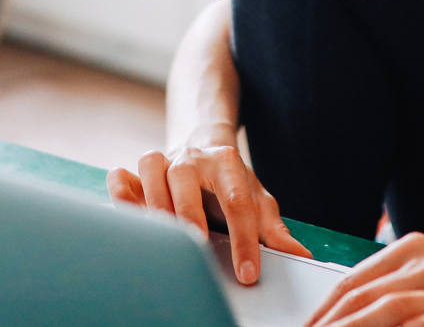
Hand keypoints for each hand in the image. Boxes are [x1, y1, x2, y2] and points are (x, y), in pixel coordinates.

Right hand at [105, 130, 311, 284]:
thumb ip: (275, 231)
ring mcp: (163, 162)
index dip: (244, 241)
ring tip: (165, 237)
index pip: (237, 202)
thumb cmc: (233, 184)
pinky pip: (122, 176)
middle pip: (186, 178)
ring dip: (154, 202)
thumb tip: (303, 257)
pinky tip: (128, 213)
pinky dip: (120, 192)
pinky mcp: (139, 174)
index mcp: (227, 163)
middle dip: (190, 214)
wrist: (205, 150)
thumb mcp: (258, 201)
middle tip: (199, 247)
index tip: (247, 273)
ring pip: (152, 168)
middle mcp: (192, 158)